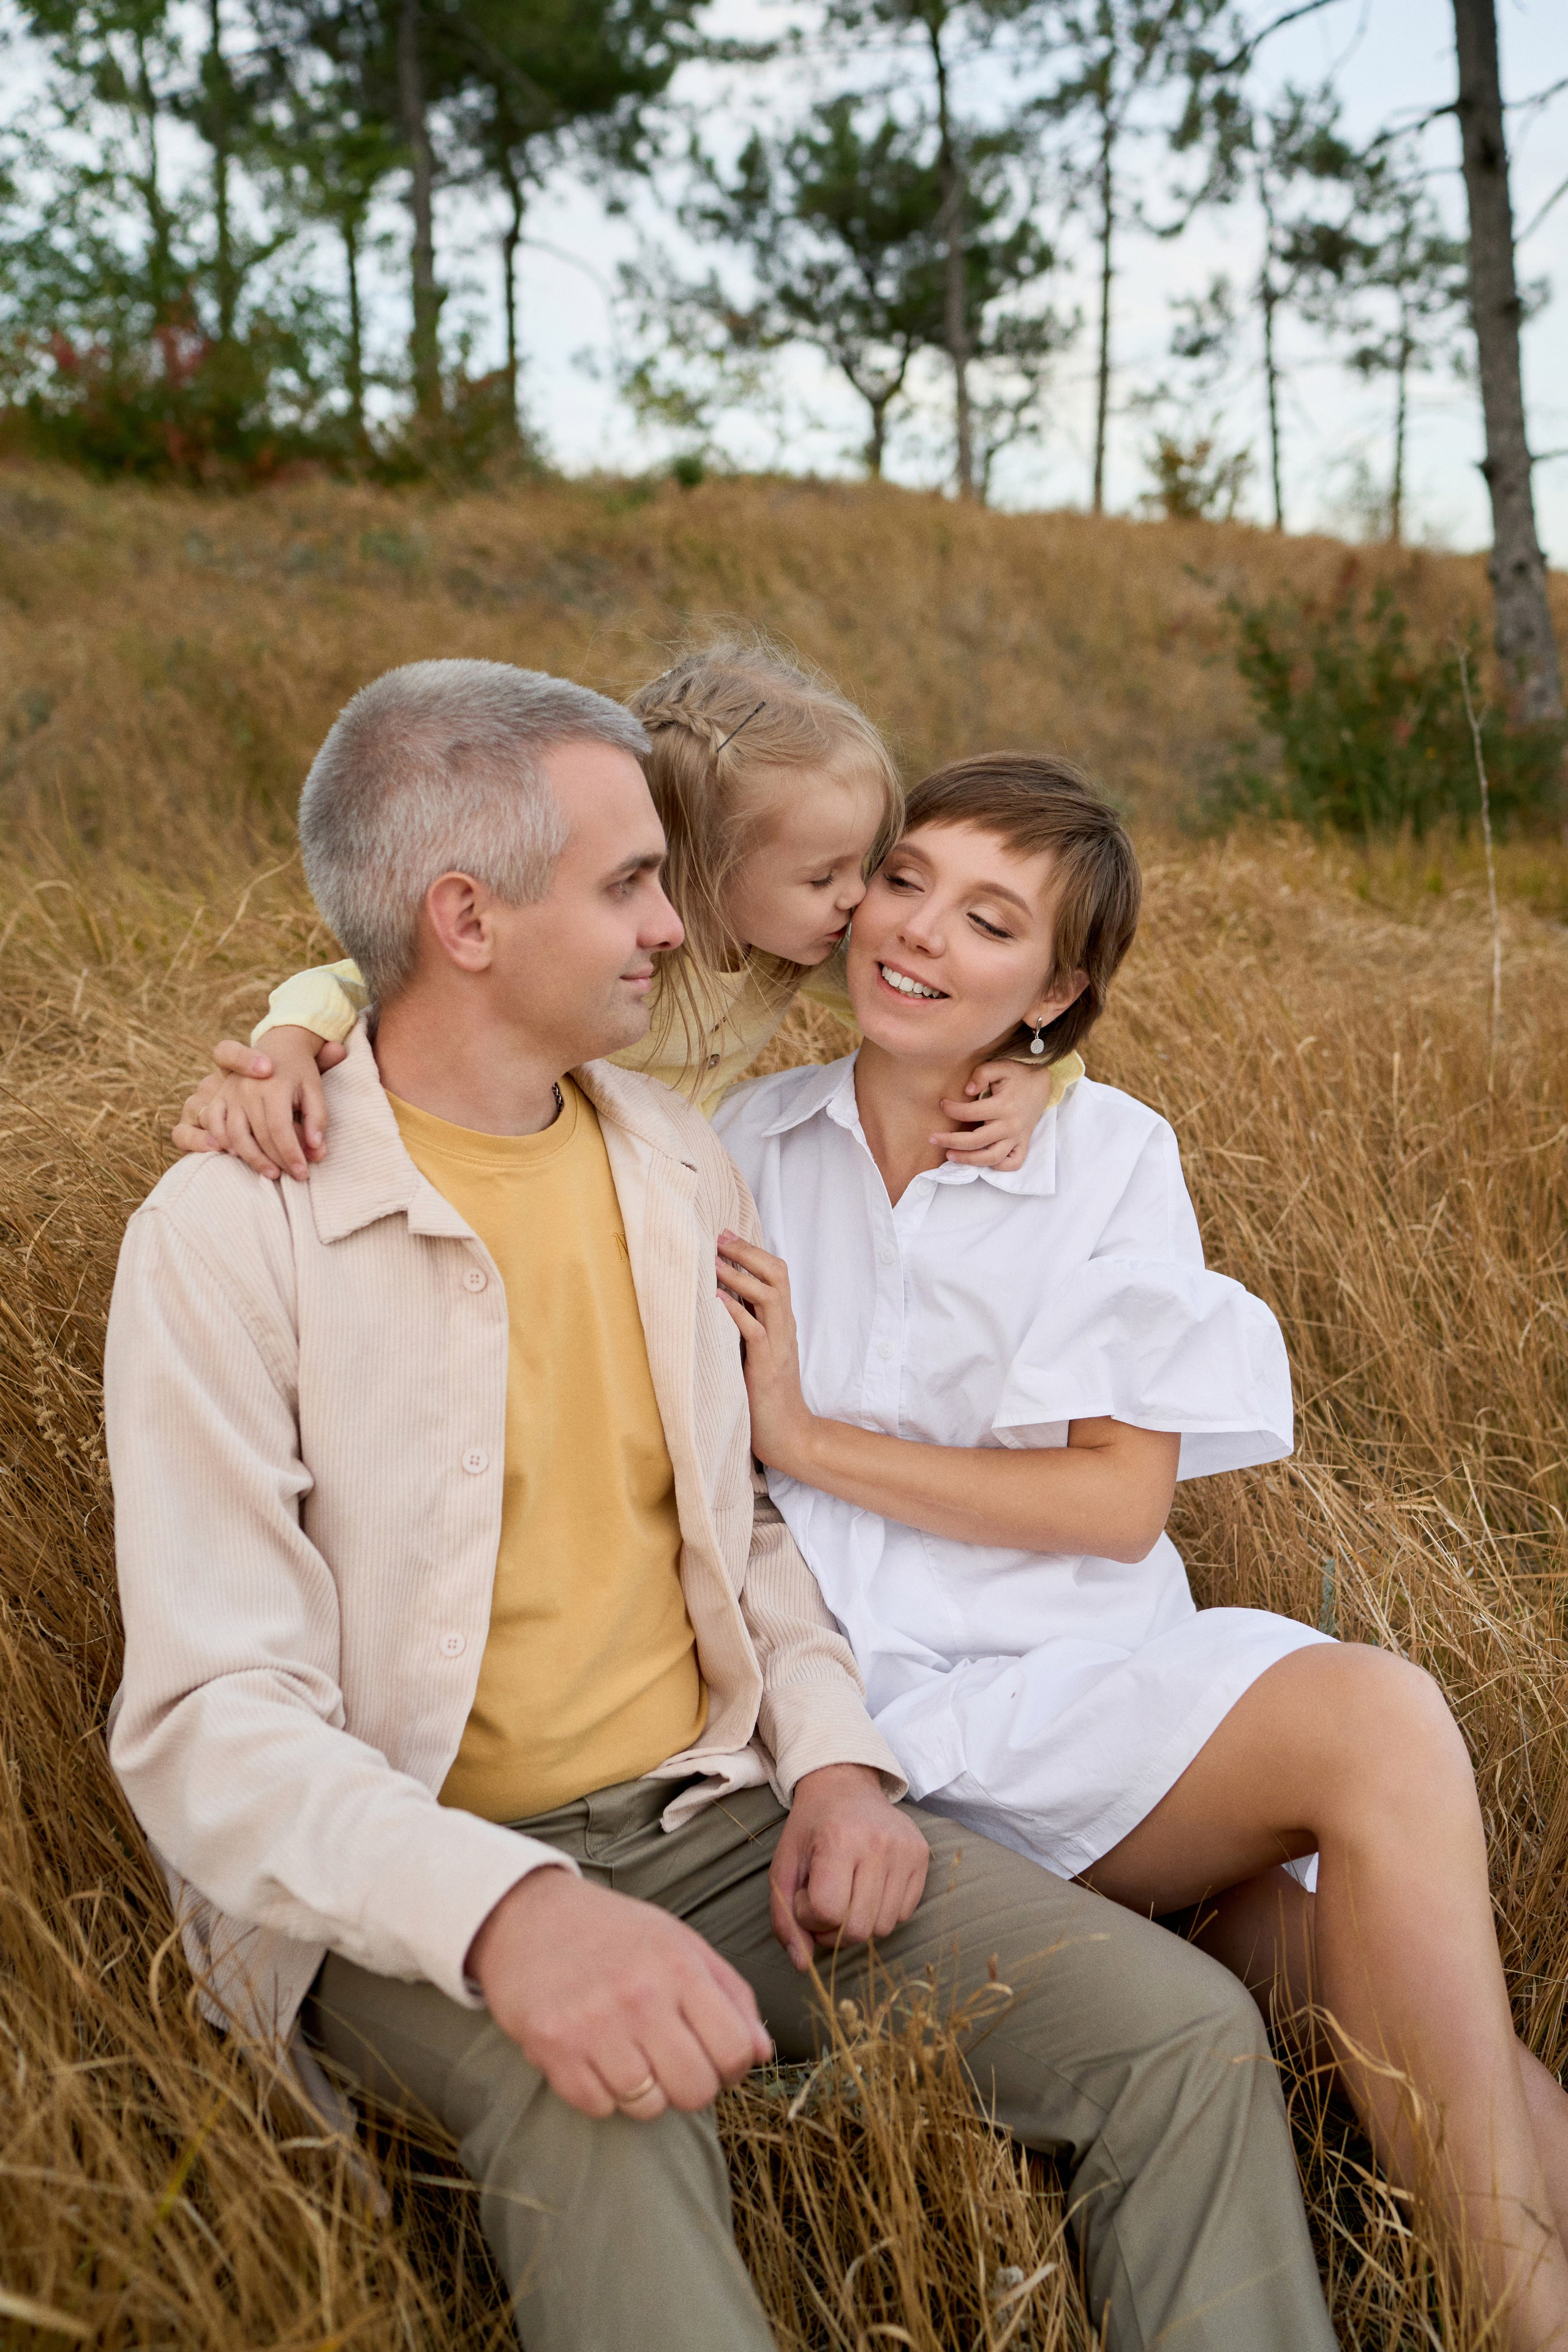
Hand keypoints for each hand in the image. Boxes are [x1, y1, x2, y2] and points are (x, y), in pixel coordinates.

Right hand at [170, 1028, 344, 1180]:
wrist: (278, 1044)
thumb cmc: (300, 1071)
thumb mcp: (315, 1089)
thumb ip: (317, 1118)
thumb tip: (316, 1149)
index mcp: (272, 1084)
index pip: (280, 1128)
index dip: (292, 1154)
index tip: (303, 1173)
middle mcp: (246, 1088)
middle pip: (260, 1135)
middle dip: (278, 1161)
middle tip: (293, 1177)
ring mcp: (229, 1092)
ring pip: (236, 1135)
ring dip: (252, 1159)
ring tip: (272, 1174)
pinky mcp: (218, 1097)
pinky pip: (215, 1125)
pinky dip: (224, 1143)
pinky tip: (239, 1157)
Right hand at [468, 1868, 771, 2120]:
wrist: (528, 1916)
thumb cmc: (615, 1933)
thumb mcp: (681, 1944)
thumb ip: (731, 1994)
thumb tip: (762, 2051)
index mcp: (680, 1966)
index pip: (735, 2051)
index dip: (732, 2066)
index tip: (714, 2055)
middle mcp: (640, 1996)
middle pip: (695, 2090)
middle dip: (692, 2086)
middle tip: (673, 2061)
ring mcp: (594, 2026)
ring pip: (648, 2107)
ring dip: (645, 2091)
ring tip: (631, 2054)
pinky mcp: (553, 2050)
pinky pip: (599, 2107)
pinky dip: (602, 2094)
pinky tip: (595, 2057)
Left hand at [715, 1232, 815, 1475]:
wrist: (787, 1434)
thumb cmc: (766, 1395)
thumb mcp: (756, 1351)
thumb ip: (747, 1324)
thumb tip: (720, 1296)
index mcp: (782, 1323)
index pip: (776, 1274)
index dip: (753, 1251)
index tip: (725, 1235)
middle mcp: (784, 1328)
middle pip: (777, 1275)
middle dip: (748, 1253)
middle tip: (719, 1237)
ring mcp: (778, 1346)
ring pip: (769, 1297)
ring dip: (740, 1277)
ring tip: (715, 1261)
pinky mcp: (767, 1367)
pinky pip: (756, 1332)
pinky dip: (737, 1313)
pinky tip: (718, 1300)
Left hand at [769, 1764, 928, 1970]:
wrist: (845, 1786)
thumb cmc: (811, 1829)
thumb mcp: (784, 1867)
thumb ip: (784, 1918)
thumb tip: (802, 1966)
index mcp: (839, 1840)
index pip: (828, 1912)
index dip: (809, 1917)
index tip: (803, 1896)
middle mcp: (878, 1843)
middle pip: (858, 1929)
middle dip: (833, 1929)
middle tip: (824, 1904)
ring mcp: (906, 1850)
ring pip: (883, 1928)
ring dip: (858, 1923)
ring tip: (846, 1894)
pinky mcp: (922, 1856)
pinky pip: (904, 1914)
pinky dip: (882, 1912)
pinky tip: (868, 1887)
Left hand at [931, 1058, 1056, 1168]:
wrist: (1043, 1083)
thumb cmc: (1018, 1074)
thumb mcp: (1000, 1066)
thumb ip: (982, 1074)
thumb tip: (967, 1090)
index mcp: (1003, 1105)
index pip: (970, 1113)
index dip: (952, 1110)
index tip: (943, 1104)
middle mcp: (1010, 1125)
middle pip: (976, 1141)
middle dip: (950, 1141)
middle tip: (932, 1139)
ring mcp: (1017, 1137)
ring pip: (991, 1157)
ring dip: (968, 1159)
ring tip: (949, 1156)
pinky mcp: (1023, 1144)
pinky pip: (1011, 1163)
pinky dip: (997, 1166)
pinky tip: (981, 1160)